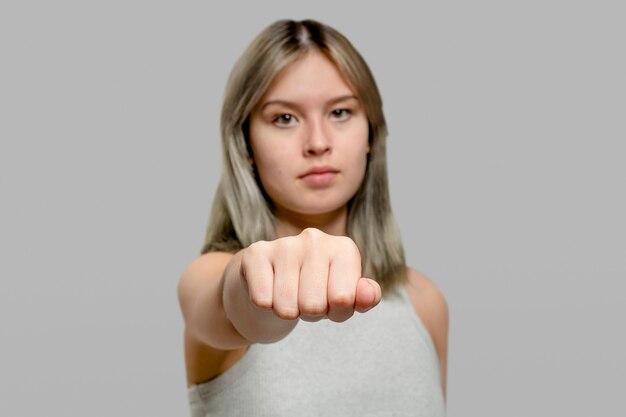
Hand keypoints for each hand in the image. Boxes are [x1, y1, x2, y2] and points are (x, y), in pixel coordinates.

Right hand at [239, 228, 381, 322]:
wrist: (270, 283)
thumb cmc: (314, 291)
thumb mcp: (344, 298)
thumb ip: (364, 298)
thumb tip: (368, 293)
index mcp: (344, 248)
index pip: (344, 300)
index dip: (336, 312)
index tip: (330, 301)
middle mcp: (315, 239)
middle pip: (314, 305)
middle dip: (310, 313)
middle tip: (305, 300)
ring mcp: (284, 244)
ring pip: (286, 305)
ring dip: (287, 311)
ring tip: (288, 296)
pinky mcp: (256, 253)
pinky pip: (262, 299)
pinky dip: (264, 305)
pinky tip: (268, 290)